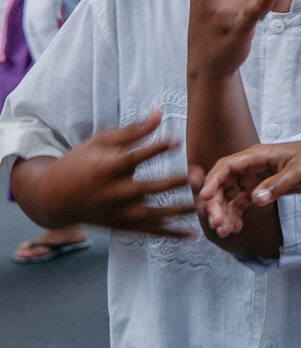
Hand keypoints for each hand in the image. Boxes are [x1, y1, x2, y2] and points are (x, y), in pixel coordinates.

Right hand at [32, 111, 193, 236]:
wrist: (53, 198)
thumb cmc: (81, 161)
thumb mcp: (101, 141)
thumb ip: (134, 130)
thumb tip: (160, 111)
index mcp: (106, 169)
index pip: (133, 158)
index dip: (154, 149)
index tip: (177, 139)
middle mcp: (112, 193)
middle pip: (145, 189)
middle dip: (172, 184)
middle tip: (198, 176)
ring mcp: (117, 213)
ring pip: (151, 216)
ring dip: (177, 212)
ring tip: (202, 206)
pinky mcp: (121, 227)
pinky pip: (148, 233)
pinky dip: (170, 235)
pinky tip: (192, 235)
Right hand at [196, 139, 300, 235]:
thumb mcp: (299, 173)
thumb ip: (277, 186)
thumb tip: (255, 199)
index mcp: (258, 155)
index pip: (227, 166)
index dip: (212, 182)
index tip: (204, 199)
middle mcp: (253, 165)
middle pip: (224, 184)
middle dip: (216, 204)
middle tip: (217, 224)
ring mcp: (257, 177)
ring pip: (231, 195)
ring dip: (225, 212)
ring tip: (225, 231)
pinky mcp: (264, 187)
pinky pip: (242, 201)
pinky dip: (236, 214)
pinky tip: (236, 228)